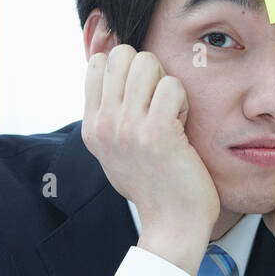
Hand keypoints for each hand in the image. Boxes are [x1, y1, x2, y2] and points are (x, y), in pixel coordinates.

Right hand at [83, 45, 219, 274]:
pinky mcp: (156, 133)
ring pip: (147, 63)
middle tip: (159, 105)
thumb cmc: (153, 184)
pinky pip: (172, 86)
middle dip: (148, 72)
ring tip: (170, 116)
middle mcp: (103, 125)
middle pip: (123, 55)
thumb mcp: (116, 147)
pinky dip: (183, 102)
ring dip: (166, 85)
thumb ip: (108, 109)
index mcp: (91, 127)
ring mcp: (127, 128)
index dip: (127, 70)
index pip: (99, 62)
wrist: (172, 224)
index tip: (141, 101)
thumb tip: (105, 51)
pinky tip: (182, 127)